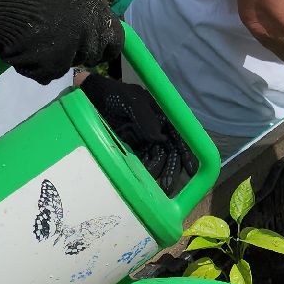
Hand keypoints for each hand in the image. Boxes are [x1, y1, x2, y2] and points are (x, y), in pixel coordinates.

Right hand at [0, 0, 122, 81]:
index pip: (115, 39)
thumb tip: (93, 21)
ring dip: (55, 58)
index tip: (91, 45)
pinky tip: (24, 50)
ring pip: (69, 64)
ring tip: (35, 41)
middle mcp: (89, 30)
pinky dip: (36, 67)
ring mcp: (72, 50)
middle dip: (78, 51)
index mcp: (95, 9)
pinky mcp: (52, 66)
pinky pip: (48, 73)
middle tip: (55, 41)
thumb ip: (82, 8)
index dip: (103, 44)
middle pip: (93, 54)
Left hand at [79, 73, 196, 192]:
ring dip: (158, 174)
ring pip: (157, 160)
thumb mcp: (131, 100)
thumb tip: (160, 137)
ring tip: (155, 188)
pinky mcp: (132, 148)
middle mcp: (157, 130)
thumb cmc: (114, 94)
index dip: (187, 152)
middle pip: (170, 152)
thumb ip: (145, 117)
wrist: (91, 97)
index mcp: (162, 116)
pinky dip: (144, 172)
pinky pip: (141, 162)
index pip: (180, 136)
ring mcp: (144, 140)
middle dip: (172, 170)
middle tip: (168, 187)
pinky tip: (143, 182)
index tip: (192, 170)